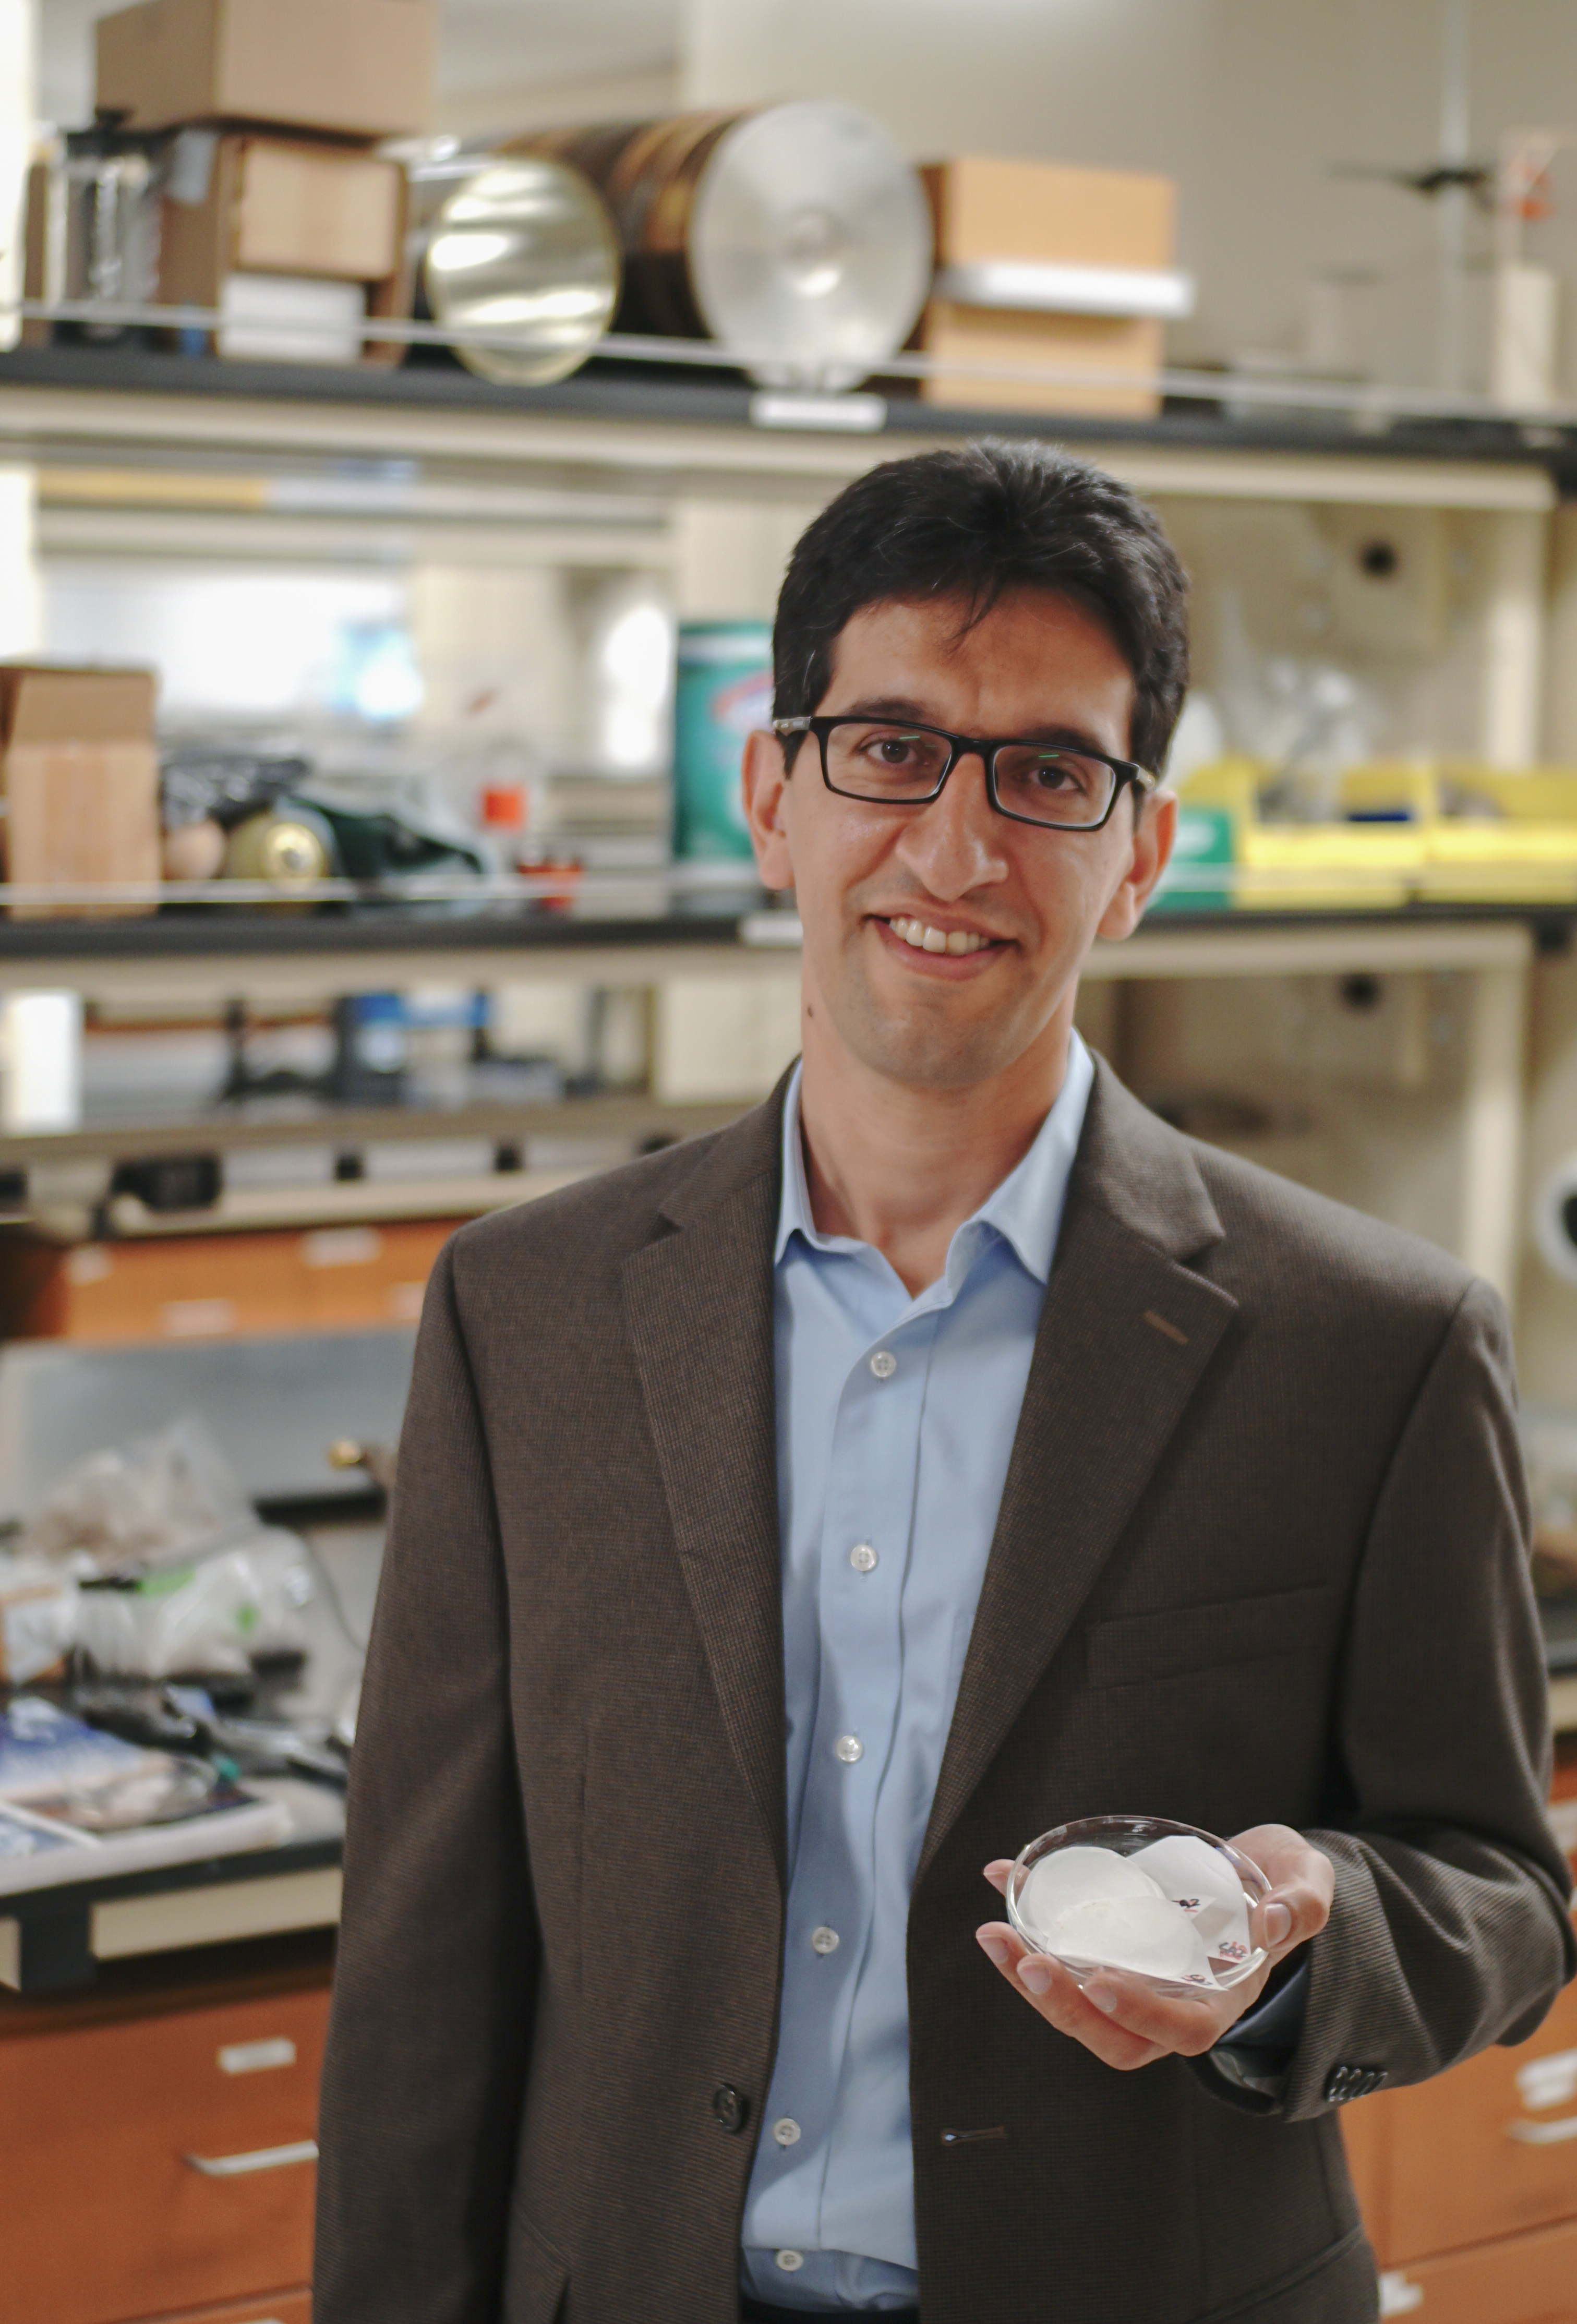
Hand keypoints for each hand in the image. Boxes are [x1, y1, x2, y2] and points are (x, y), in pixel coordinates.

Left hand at [974, 1824, 1333, 2069]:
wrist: (1260, 1871)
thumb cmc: (1286, 1883)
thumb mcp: (1308, 1883)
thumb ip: (1302, 1903)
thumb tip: (1272, 1921)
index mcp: (1224, 1998)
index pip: (1183, 2031)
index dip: (1140, 2013)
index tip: (1101, 1978)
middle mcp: (1175, 2003)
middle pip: (1114, 2038)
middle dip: (1065, 2009)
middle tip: (1026, 1959)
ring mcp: (1139, 1982)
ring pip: (1078, 2009)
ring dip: (1030, 1979)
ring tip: (993, 1935)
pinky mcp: (1112, 1952)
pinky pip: (1065, 1958)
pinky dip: (1028, 1927)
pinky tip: (1001, 1879)